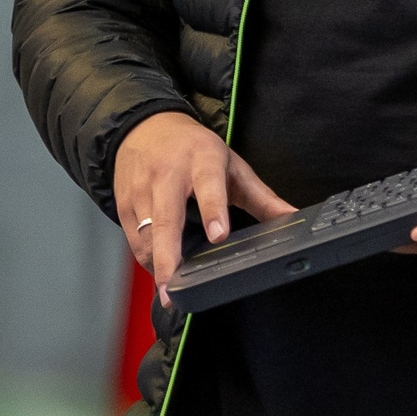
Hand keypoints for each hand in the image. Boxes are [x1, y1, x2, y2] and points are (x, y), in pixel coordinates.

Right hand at [114, 111, 296, 300]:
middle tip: (172, 290)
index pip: (209, 186)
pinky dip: (146, 259)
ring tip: (169, 290)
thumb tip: (293, 217)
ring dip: (157, 265)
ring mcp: (141, 188)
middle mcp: (167, 174)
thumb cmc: (194, 149)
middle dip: (169, 257)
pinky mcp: (123, 202)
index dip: (214, 211)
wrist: (146, 125)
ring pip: (145, 235)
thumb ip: (262, 196)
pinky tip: (159, 270)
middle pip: (166, 220)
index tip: (218, 236)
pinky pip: (133, 240)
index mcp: (202, 161)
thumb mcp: (232, 165)